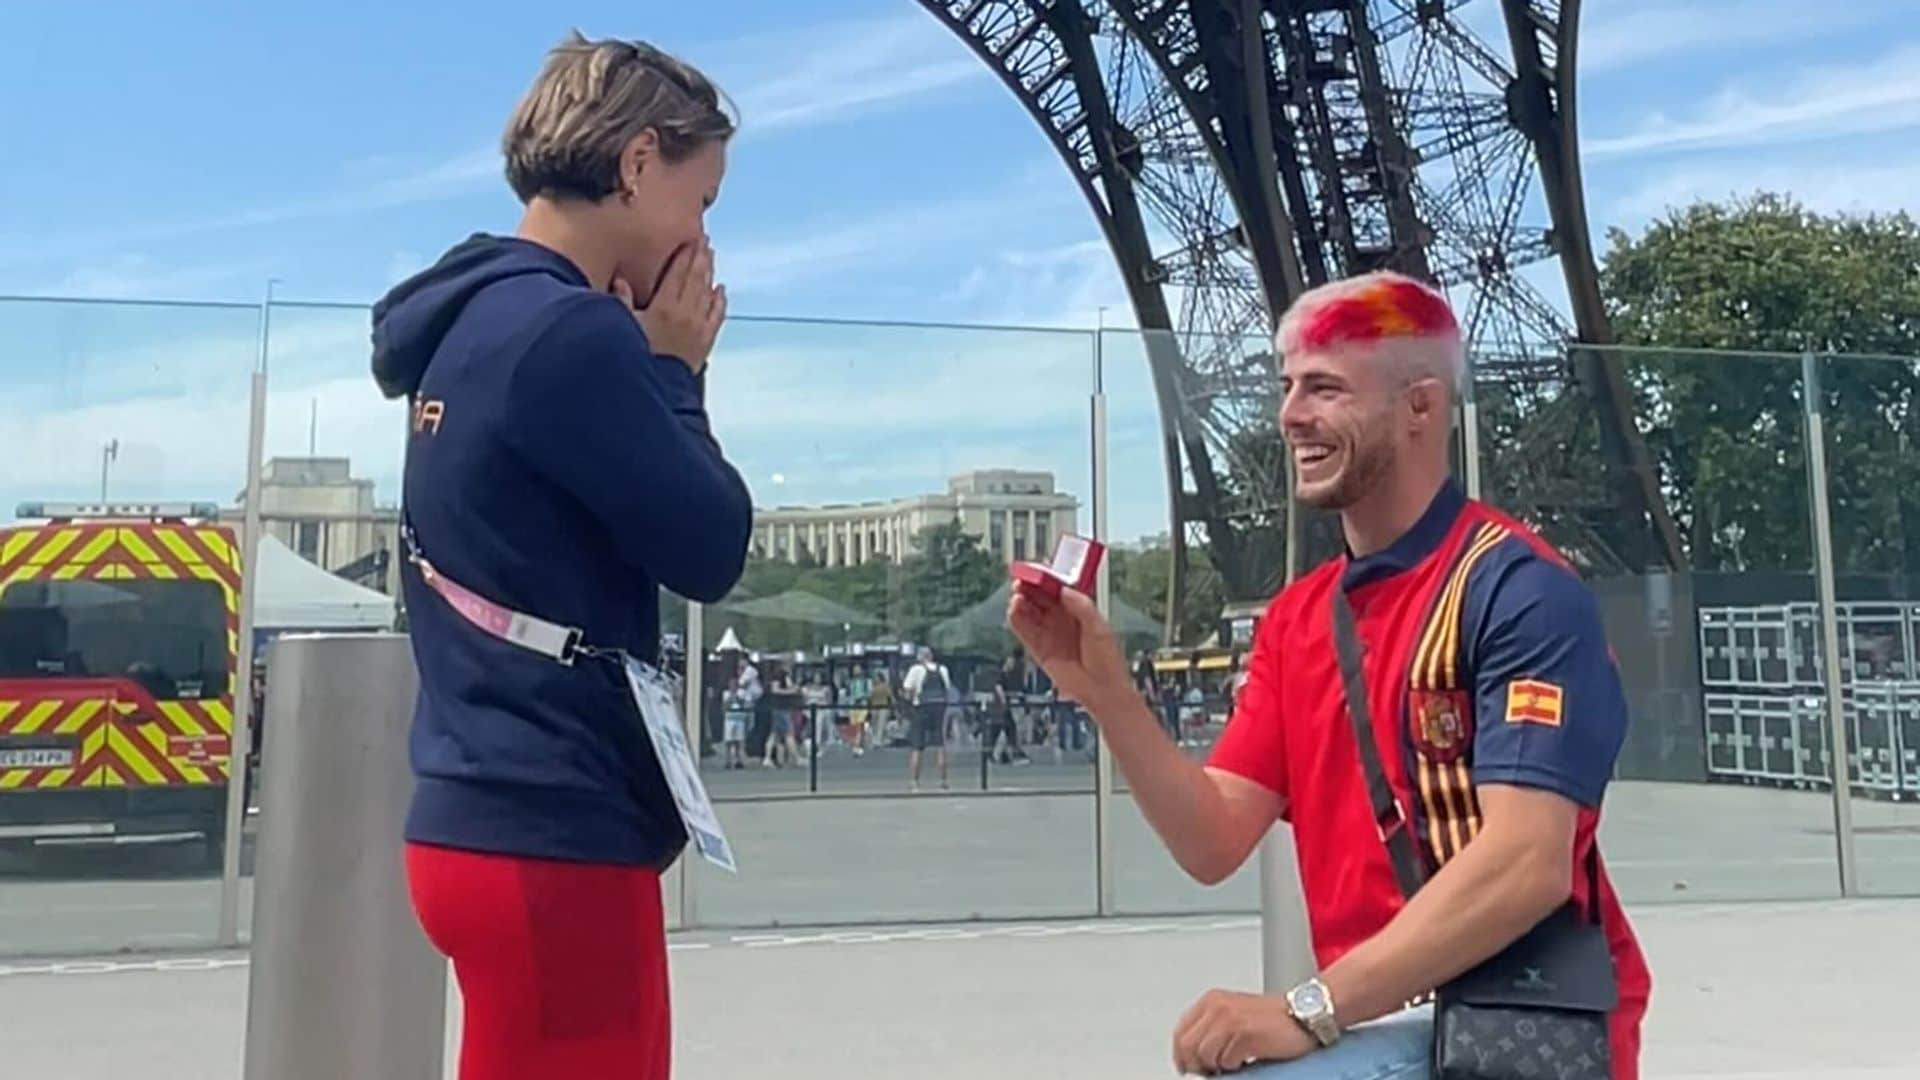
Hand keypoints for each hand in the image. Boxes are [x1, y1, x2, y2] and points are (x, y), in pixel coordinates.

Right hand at [617, 238, 725, 374]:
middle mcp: (685, 313)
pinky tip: (721, 289)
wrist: (657, 388)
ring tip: (711, 254)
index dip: (684, 253)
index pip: (677, 272)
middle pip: (696, 277)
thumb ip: (622, 302)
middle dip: (700, 256)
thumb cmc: (636, 358)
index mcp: (663, 307)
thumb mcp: (623, 327)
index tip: (690, 238)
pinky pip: (716, 316)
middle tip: (704, 239)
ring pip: (707, 292)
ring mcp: (698, 328)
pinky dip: (720, 301)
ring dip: (710, 272)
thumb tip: (620, 280)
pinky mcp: (705, 342)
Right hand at [1006, 583, 1130, 716]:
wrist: (1102, 690)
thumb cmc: (1107, 661)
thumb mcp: (1099, 628)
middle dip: (1029, 587)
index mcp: (1077, 610)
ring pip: (1028, 612)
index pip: (1057, 589)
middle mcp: (1060, 620)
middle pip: (1039, 597)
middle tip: (1022, 579)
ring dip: (1020, 601)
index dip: (1046, 579)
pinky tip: (1014, 609)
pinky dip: (1016, 619)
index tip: (1038, 571)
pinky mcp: (1038, 649)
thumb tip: (1064, 590)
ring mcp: (1048, 633)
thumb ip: (1082, 607)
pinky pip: (1023, 631)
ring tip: (1017, 594)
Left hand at [1172, 989, 1315, 1075]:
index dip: (1182, 1056)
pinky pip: (1226, 1062)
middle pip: (1187, 1046)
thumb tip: (1192, 1057)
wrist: (1303, 1015)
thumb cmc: (1272, 1018)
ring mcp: (1229, 1019)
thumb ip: (1210, 1030)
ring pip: (1205, 1056)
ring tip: (1235, 1062)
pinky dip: (1235, 1066)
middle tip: (1212, 1071)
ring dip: (1218, 1066)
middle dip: (1197, 1065)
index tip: (1188, 1068)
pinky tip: (1247, 1059)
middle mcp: (1217, 1007)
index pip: (1180, 1033)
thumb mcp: (1233, 1015)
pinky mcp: (1244, 1034)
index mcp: (1211, 1001)